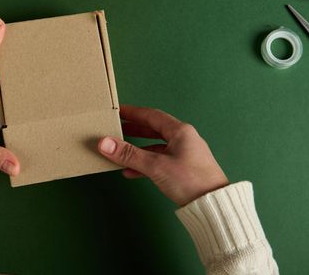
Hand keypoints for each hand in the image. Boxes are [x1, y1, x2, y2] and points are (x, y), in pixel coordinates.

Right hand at [97, 105, 227, 205]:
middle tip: (116, 128)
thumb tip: (104, 143)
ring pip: (155, 146)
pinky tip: (131, 172)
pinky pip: (159, 160)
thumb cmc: (190, 181)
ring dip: (137, 148)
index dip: (133, 113)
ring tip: (119, 150)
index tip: (118, 112)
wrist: (214, 206)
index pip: (151, 115)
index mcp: (180, 131)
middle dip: (133, 129)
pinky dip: (145, 164)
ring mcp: (184, 154)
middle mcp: (183, 139)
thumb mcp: (155, 166)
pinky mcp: (183, 168)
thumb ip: (129, 154)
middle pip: (153, 129)